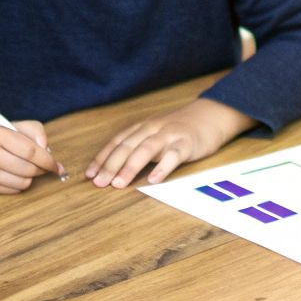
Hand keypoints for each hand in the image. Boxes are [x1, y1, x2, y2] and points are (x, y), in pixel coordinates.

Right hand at [0, 117, 62, 193]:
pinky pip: (13, 190)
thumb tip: (47, 151)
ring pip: (22, 182)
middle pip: (28, 169)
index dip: (48, 160)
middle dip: (41, 169)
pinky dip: (19, 184)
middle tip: (42, 166)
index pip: (31, 152)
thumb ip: (36, 132)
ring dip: (30, 177)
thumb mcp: (16, 126)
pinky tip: (14, 174)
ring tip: (26, 168)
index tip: (57, 166)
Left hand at [86, 98, 250, 188]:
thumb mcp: (155, 133)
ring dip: (130, 167)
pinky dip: (162, 167)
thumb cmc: (179, 130)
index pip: (117, 142)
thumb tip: (114, 168)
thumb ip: (138, 146)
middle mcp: (152, 129)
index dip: (102, 158)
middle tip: (99, 183)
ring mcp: (170, 135)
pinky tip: (154, 180)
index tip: (89, 174)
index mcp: (142, 128)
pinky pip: (173, 156)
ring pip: (146, 150)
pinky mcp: (187, 144)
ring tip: (118, 183)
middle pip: (127, 146)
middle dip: (111, 165)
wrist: (211, 116)